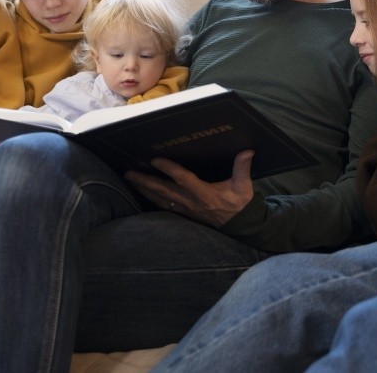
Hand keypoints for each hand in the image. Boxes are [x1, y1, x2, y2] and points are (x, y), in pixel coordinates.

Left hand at [125, 151, 254, 226]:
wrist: (238, 226)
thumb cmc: (239, 204)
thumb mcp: (244, 186)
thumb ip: (243, 168)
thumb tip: (247, 151)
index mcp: (204, 193)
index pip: (183, 179)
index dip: (169, 169)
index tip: (155, 159)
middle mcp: (191, 201)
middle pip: (163, 190)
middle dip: (145, 181)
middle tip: (129, 172)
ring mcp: (185, 208)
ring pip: (160, 198)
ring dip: (144, 189)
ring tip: (130, 179)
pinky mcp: (183, 212)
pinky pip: (163, 205)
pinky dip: (150, 198)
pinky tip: (142, 192)